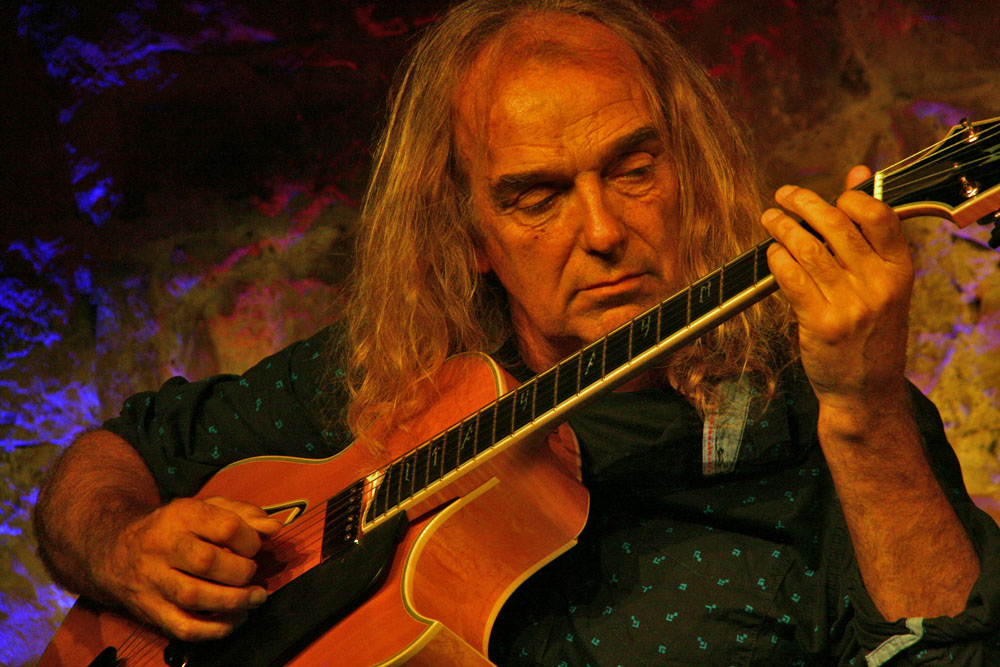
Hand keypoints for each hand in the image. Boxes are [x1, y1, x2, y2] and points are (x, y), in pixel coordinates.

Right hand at [99, 496, 282, 641]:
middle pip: (208, 563)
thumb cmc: (173, 528)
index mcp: (181, 516)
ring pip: (195, 597)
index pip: (225, 527)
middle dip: (242, 572)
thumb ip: (243, 514)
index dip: (249, 540)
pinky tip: (233, 620)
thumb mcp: (205, 507)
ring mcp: (154, 581)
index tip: (254, 547)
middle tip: (252, 573)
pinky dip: (214, 630)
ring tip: (254, 599)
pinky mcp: (151, 611)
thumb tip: (274, 528)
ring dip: (234, 602)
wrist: (115, 549)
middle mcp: (163, 547)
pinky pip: (183, 627)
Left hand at [760, 166, 914, 433]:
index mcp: (899, 271)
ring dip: (782, 227)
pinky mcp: (820, 323)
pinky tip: (772, 253)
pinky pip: (791, 278)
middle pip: (836, 226)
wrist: (865, 390)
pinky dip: (777, 259)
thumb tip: (860, 173)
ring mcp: (849, 305)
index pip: (879, 216)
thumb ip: (871, 230)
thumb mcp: (884, 281)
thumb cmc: (872, 330)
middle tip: (784, 194)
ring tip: (770, 218)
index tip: (831, 193)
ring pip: (808, 249)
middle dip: (804, 203)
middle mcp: (877, 285)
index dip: (850, 196)